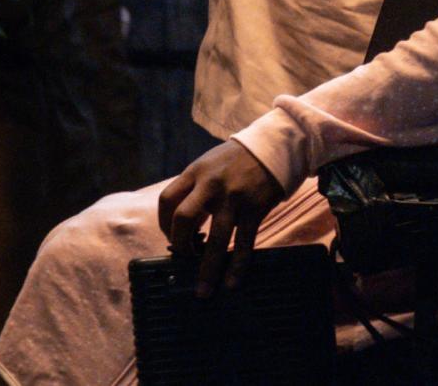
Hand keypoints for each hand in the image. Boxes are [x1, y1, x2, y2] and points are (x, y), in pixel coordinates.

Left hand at [158, 140, 283, 295]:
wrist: (273, 147)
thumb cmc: (236, 160)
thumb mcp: (210, 165)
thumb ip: (195, 190)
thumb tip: (185, 229)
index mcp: (196, 172)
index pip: (167, 200)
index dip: (164, 224)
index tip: (171, 238)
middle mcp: (211, 184)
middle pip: (183, 220)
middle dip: (181, 246)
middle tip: (185, 260)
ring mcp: (233, 197)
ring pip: (214, 240)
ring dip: (207, 270)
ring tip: (203, 292)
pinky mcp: (254, 208)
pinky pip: (243, 244)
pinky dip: (236, 267)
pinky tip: (232, 282)